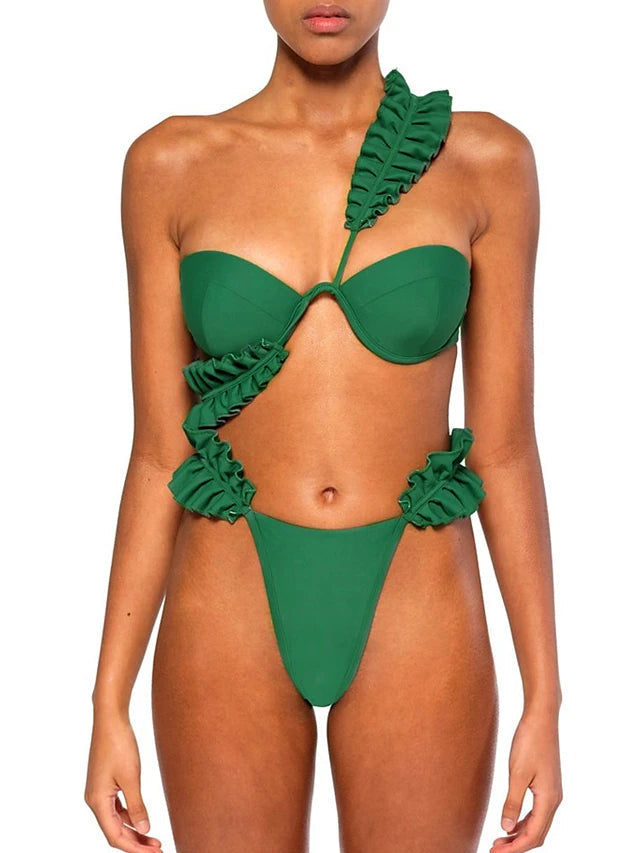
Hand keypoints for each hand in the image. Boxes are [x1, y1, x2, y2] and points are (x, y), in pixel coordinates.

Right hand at [85, 709, 162, 851]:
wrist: (110, 719)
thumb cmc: (119, 744)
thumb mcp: (131, 777)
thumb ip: (137, 805)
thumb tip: (144, 829)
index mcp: (97, 801)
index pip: (115, 836)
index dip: (134, 848)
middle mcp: (94, 800)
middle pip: (114, 832)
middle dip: (135, 843)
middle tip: (158, 849)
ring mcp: (98, 792)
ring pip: (115, 821)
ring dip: (133, 831)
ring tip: (154, 839)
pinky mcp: (104, 784)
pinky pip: (115, 808)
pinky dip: (128, 817)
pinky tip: (142, 820)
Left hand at [491, 706, 561, 851]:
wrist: (541, 718)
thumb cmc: (529, 741)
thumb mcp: (517, 773)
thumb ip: (512, 802)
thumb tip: (506, 828)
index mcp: (549, 799)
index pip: (533, 835)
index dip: (515, 848)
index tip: (495, 852)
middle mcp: (554, 799)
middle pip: (537, 834)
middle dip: (517, 845)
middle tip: (494, 849)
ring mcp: (552, 792)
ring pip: (538, 824)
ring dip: (520, 835)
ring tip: (499, 839)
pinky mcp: (547, 784)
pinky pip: (537, 812)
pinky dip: (524, 821)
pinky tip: (510, 822)